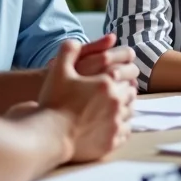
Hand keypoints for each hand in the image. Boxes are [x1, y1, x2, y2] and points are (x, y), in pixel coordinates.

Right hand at [36, 41, 136, 163]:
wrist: (48, 135)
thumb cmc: (53, 102)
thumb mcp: (58, 71)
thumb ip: (69, 50)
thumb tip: (80, 40)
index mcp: (107, 81)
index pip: (129, 71)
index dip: (125, 72)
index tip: (121, 73)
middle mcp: (116, 101)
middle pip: (132, 91)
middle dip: (126, 89)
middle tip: (118, 90)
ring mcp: (116, 122)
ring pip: (131, 111)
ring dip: (125, 107)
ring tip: (115, 106)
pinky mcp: (112, 140)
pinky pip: (126, 131)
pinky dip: (122, 125)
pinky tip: (113, 123)